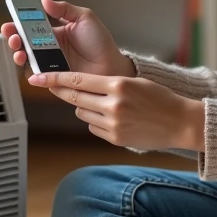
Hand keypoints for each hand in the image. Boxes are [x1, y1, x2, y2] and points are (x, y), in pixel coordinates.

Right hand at [1, 0, 134, 77]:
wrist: (112, 65)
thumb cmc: (101, 43)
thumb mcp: (85, 18)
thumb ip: (65, 8)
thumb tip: (45, 0)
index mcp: (54, 31)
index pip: (30, 24)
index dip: (18, 21)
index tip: (12, 18)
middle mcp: (48, 47)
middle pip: (23, 41)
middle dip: (13, 37)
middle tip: (12, 35)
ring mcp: (49, 63)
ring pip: (25, 59)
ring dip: (17, 53)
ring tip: (19, 51)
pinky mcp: (51, 78)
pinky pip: (35, 75)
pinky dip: (29, 72)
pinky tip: (29, 66)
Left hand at [28, 71, 204, 150]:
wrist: (180, 122)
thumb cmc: (159, 98)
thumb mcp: (135, 82)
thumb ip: (108, 84)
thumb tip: (79, 87)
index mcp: (118, 85)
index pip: (78, 80)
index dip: (54, 79)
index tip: (36, 77)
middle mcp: (113, 105)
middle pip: (75, 98)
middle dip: (62, 92)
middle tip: (48, 86)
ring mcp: (113, 124)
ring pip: (82, 114)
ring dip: (85, 108)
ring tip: (105, 105)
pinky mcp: (115, 139)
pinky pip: (93, 127)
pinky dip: (97, 122)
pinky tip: (114, 119)